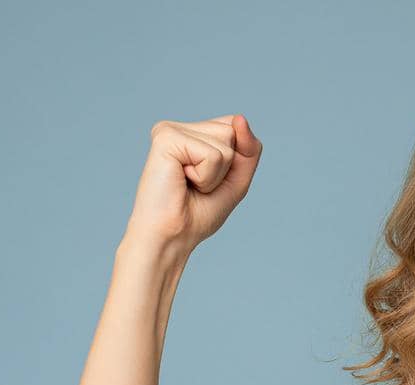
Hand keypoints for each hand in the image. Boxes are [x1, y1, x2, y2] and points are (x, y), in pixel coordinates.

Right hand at [124, 114, 262, 252]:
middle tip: (198, 185)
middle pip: (233, 131)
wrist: (172, 236)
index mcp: (193, 134)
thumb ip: (248, 149)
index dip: (237, 159)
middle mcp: (181, 128)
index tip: (211, 180)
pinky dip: (206, 176)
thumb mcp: (236, 180)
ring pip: (226, 142)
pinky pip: (213, 154)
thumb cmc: (198, 213)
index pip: (236, 127)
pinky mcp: (166, 137)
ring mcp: (171, 130)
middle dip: (227, 168)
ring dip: (216, 174)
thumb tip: (240, 119)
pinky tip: (182, 181)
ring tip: (190, 184)